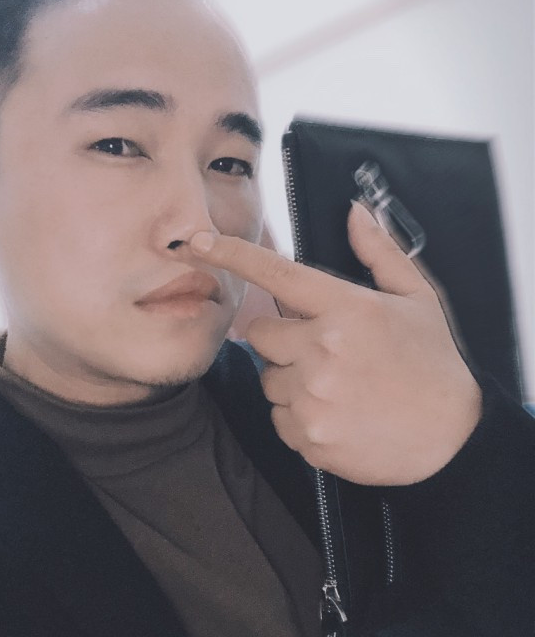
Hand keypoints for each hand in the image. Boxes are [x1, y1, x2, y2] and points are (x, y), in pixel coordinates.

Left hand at [191, 201, 481, 485]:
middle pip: (259, 334)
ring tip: (336, 385)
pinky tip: (335, 412)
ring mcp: (311, 397)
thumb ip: (379, 252)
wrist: (453, 441)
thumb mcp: (417, 299)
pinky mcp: (307, 436)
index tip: (198, 243)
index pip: (276, 273)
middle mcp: (321, 351)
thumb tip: (355, 212)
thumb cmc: (433, 363)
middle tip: (322, 349)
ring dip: (291, 378)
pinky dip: (297, 414)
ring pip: (268, 377)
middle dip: (281, 338)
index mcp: (346, 310)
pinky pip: (277, 416)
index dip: (233, 253)